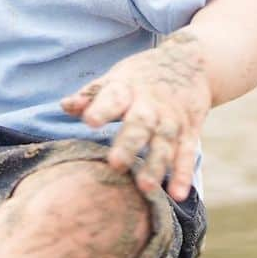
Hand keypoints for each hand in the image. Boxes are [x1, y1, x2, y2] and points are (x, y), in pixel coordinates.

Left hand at [59, 31, 210, 201]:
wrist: (192, 63)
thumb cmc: (141, 76)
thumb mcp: (116, 78)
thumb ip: (91, 95)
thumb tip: (64, 106)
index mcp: (128, 88)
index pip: (114, 97)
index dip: (102, 109)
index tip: (89, 121)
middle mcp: (151, 104)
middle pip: (141, 124)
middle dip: (129, 144)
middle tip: (115, 164)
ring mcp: (173, 119)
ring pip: (165, 143)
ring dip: (156, 165)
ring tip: (145, 187)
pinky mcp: (190, 132)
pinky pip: (187, 154)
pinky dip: (183, 174)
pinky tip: (178, 194)